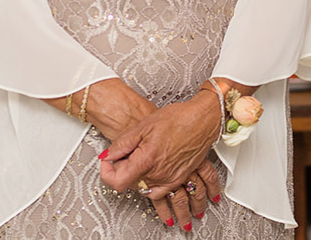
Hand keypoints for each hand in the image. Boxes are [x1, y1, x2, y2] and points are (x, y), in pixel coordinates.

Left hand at [100, 93, 223, 227]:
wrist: (203, 120)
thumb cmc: (178, 119)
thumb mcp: (143, 126)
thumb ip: (122, 144)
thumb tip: (107, 155)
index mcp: (147, 161)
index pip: (117, 182)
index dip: (107, 173)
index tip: (107, 164)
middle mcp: (159, 175)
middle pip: (130, 185)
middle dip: (123, 172)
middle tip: (126, 155)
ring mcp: (170, 180)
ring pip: (144, 191)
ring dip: (137, 180)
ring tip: (137, 165)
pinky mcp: (179, 180)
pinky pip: (161, 193)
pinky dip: (152, 187)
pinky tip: (150, 178)